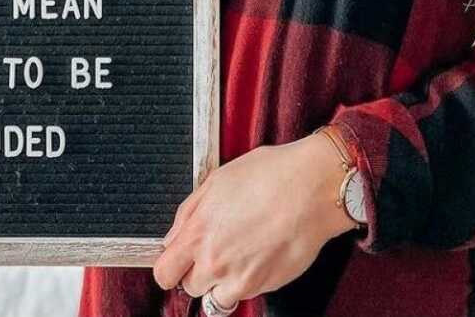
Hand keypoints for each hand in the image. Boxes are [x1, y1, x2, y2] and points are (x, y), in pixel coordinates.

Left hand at [152, 132, 355, 307]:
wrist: (310, 187)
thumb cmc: (269, 175)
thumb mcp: (217, 180)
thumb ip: (188, 212)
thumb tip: (172, 237)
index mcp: (197, 232)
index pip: (164, 273)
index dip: (170, 266)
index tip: (178, 260)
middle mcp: (214, 261)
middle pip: (189, 287)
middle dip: (197, 271)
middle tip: (215, 250)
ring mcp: (239, 278)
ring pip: (214, 299)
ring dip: (220, 283)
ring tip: (237, 256)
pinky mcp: (263, 286)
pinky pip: (242, 297)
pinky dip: (244, 285)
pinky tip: (255, 258)